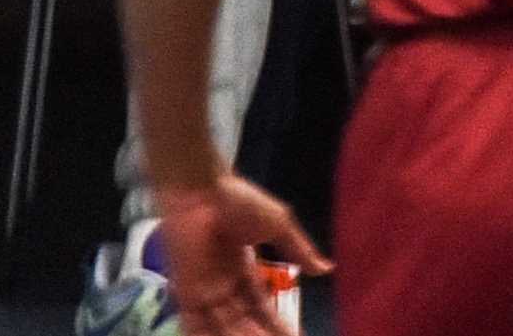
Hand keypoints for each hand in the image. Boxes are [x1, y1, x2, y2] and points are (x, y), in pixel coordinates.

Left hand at [149, 170, 329, 335]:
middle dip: (260, 335)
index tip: (295, 335)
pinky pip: (195, 324)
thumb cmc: (240, 203)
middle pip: (243, 320)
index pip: (261, 305)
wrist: (201, 191)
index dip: (276, 323)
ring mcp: (203, 290)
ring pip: (222, 327)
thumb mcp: (279, 225)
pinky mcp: (184, 293)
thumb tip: (327, 270)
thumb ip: (299, 250)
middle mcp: (223, 285)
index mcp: (244, 269)